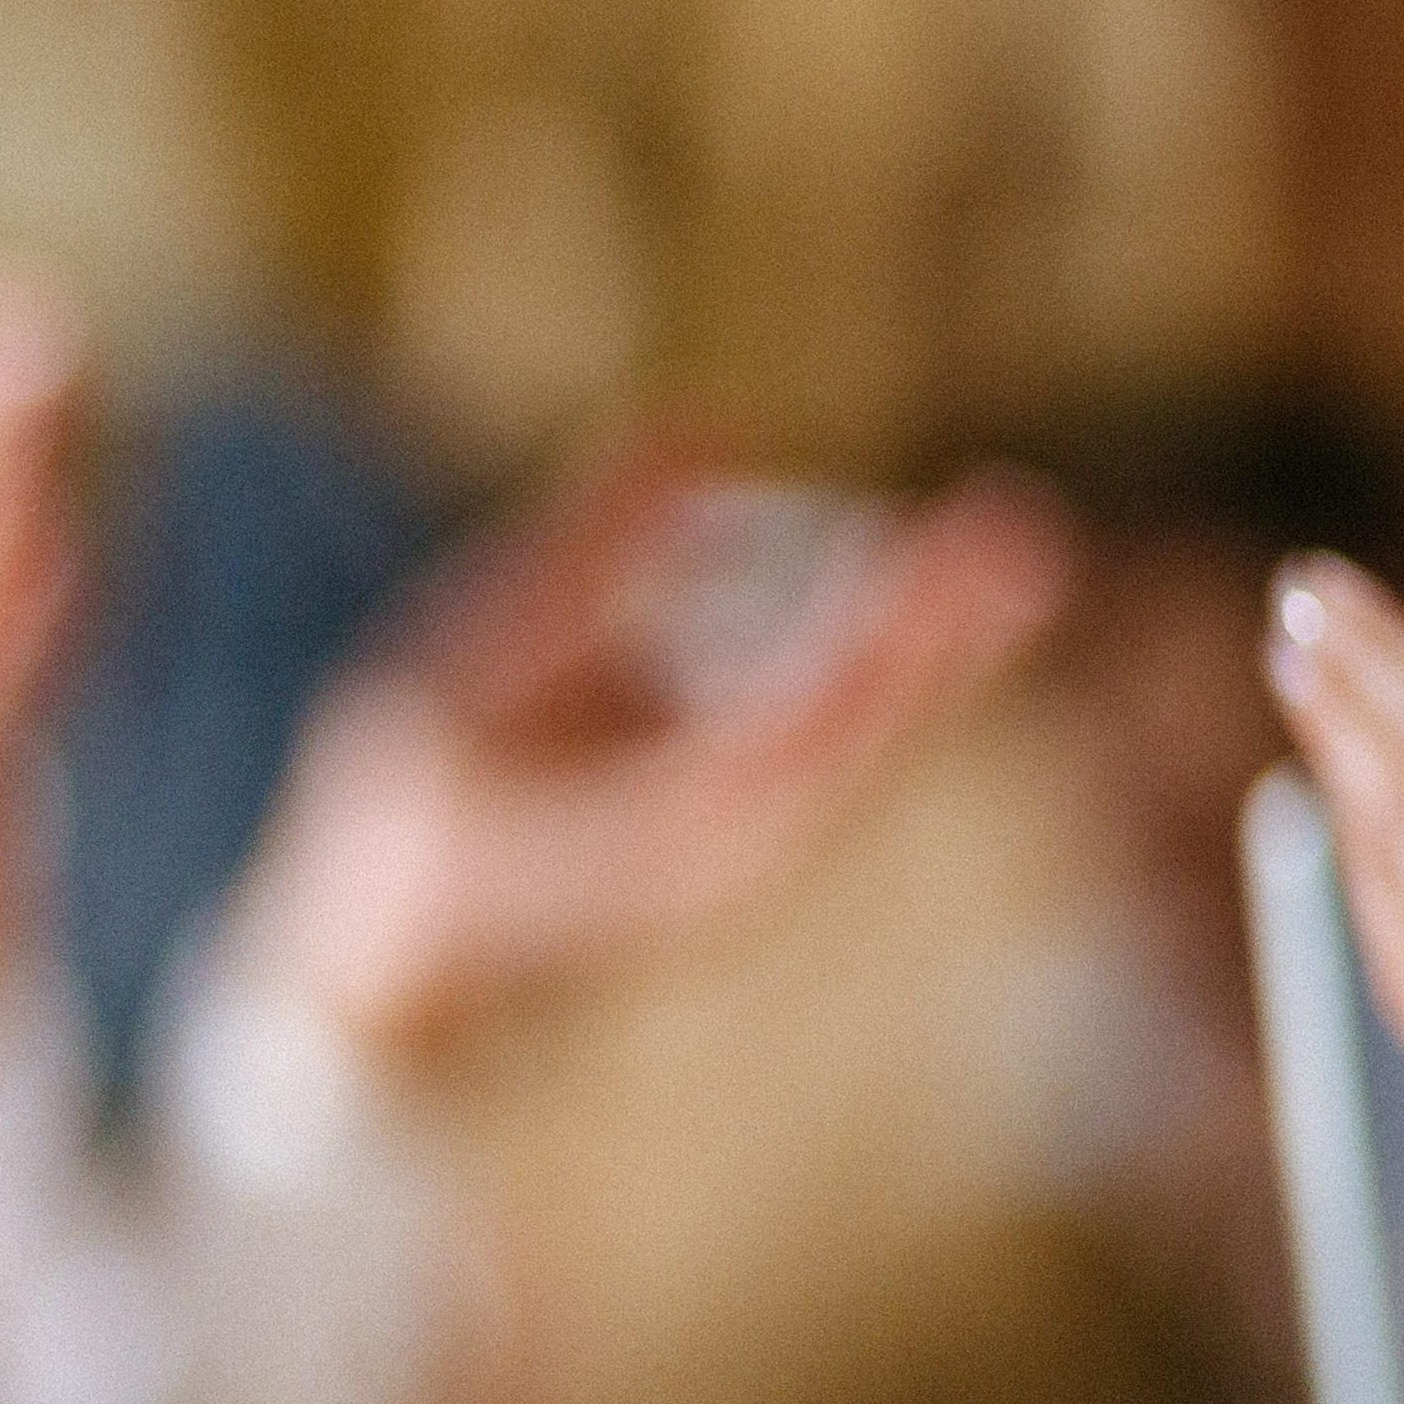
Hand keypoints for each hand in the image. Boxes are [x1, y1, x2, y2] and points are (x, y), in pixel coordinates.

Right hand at [223, 449, 1074, 1071]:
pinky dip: (886, 679)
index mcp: (638, 843)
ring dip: (937, 652)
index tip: (950, 555)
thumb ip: (581, 559)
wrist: (390, 979)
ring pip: (867, 756)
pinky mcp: (753, 851)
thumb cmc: (405, 826)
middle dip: (943, 637)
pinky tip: (931, 599)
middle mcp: (719, 871)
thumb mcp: (455, 677)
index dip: (878, 639)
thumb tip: (713, 424)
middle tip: (1013, 530)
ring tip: (998, 543)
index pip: (792, 732)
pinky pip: (840, 758)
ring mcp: (746, 873)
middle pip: (861, 746)